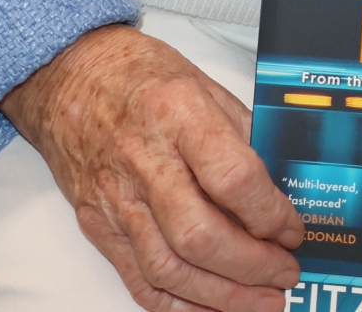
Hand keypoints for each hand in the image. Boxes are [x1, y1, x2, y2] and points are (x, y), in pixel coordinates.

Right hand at [0, 24, 301, 311]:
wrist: (68, 75)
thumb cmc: (138, 74)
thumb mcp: (203, 84)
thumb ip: (242, 133)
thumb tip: (280, 184)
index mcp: (178, 114)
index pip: (232, 177)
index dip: (270, 212)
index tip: (293, 227)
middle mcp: (144, 160)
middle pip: (200, 235)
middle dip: (252, 265)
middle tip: (285, 272)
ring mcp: (116, 198)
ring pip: (169, 268)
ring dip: (222, 295)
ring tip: (260, 300)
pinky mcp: (98, 224)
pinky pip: (138, 277)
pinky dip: (177, 303)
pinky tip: (209, 306)